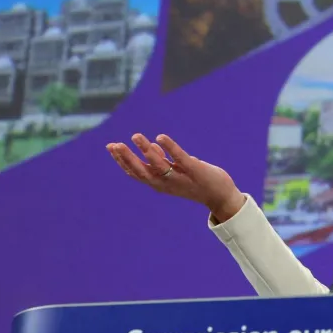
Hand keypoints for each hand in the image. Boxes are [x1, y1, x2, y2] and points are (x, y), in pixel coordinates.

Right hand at [106, 134, 245, 221]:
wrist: (221, 196)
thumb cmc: (197, 182)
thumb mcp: (176, 172)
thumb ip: (163, 161)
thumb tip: (150, 146)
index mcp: (159, 183)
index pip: (136, 173)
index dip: (122, 161)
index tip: (111, 147)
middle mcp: (167, 183)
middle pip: (141, 172)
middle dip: (126, 158)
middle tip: (115, 145)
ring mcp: (180, 178)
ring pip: (158, 165)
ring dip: (146, 150)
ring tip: (136, 136)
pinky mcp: (194, 170)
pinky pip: (180, 158)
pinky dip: (169, 148)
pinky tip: (160, 137)